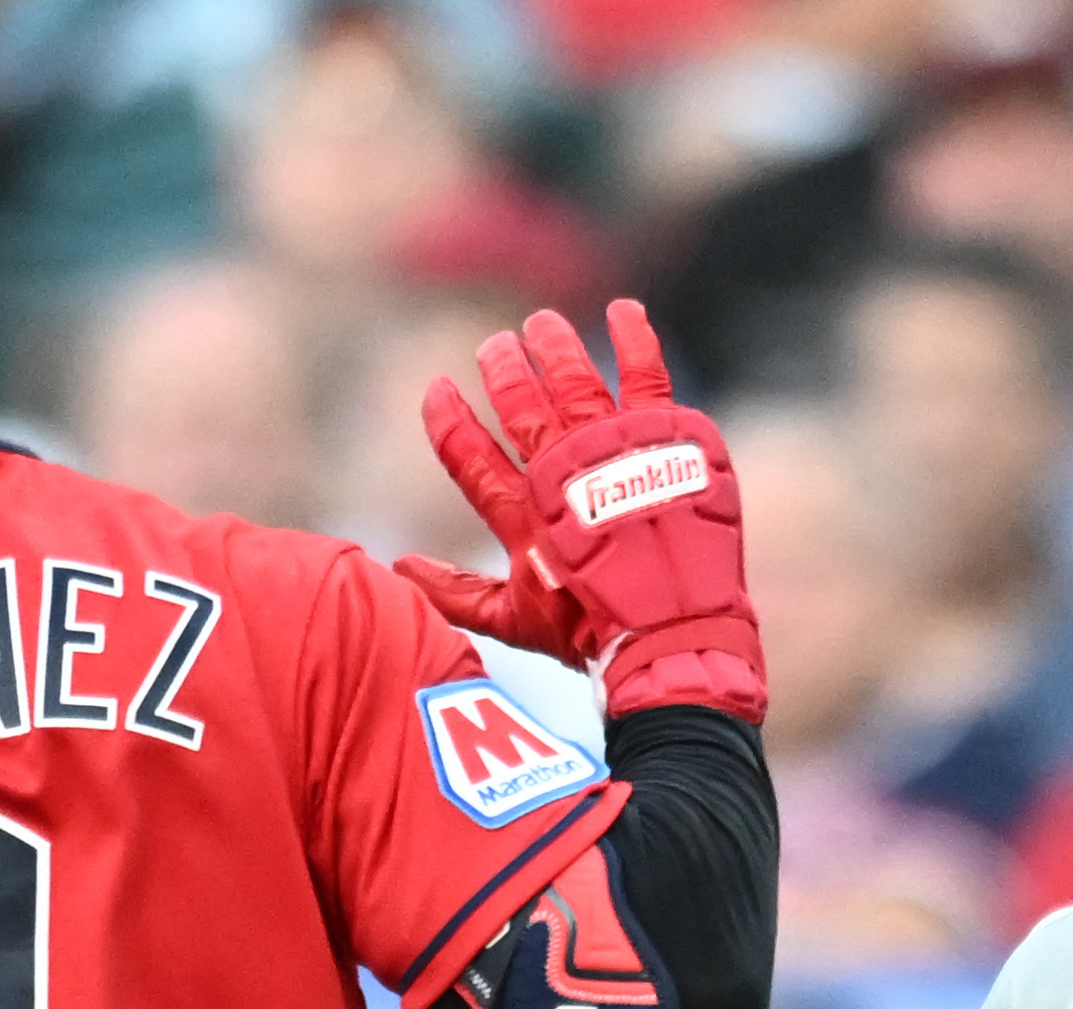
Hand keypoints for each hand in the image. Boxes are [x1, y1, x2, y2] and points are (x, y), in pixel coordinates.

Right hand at [394, 299, 764, 721]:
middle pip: (522, 407)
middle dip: (504, 371)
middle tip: (494, 345)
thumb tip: (398, 569)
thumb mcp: (513, 620)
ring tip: (542, 323)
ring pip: (574, 382)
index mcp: (523, 518)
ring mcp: (613, 454)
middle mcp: (562, 477)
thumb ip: (454, 591)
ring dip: (555, 349)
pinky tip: (624, 311)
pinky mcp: (663, 442)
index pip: (472, 458)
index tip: (437, 388)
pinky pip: (646, 376)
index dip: (450, 422)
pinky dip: (634, 340)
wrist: (674, 633)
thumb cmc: (591, 634)